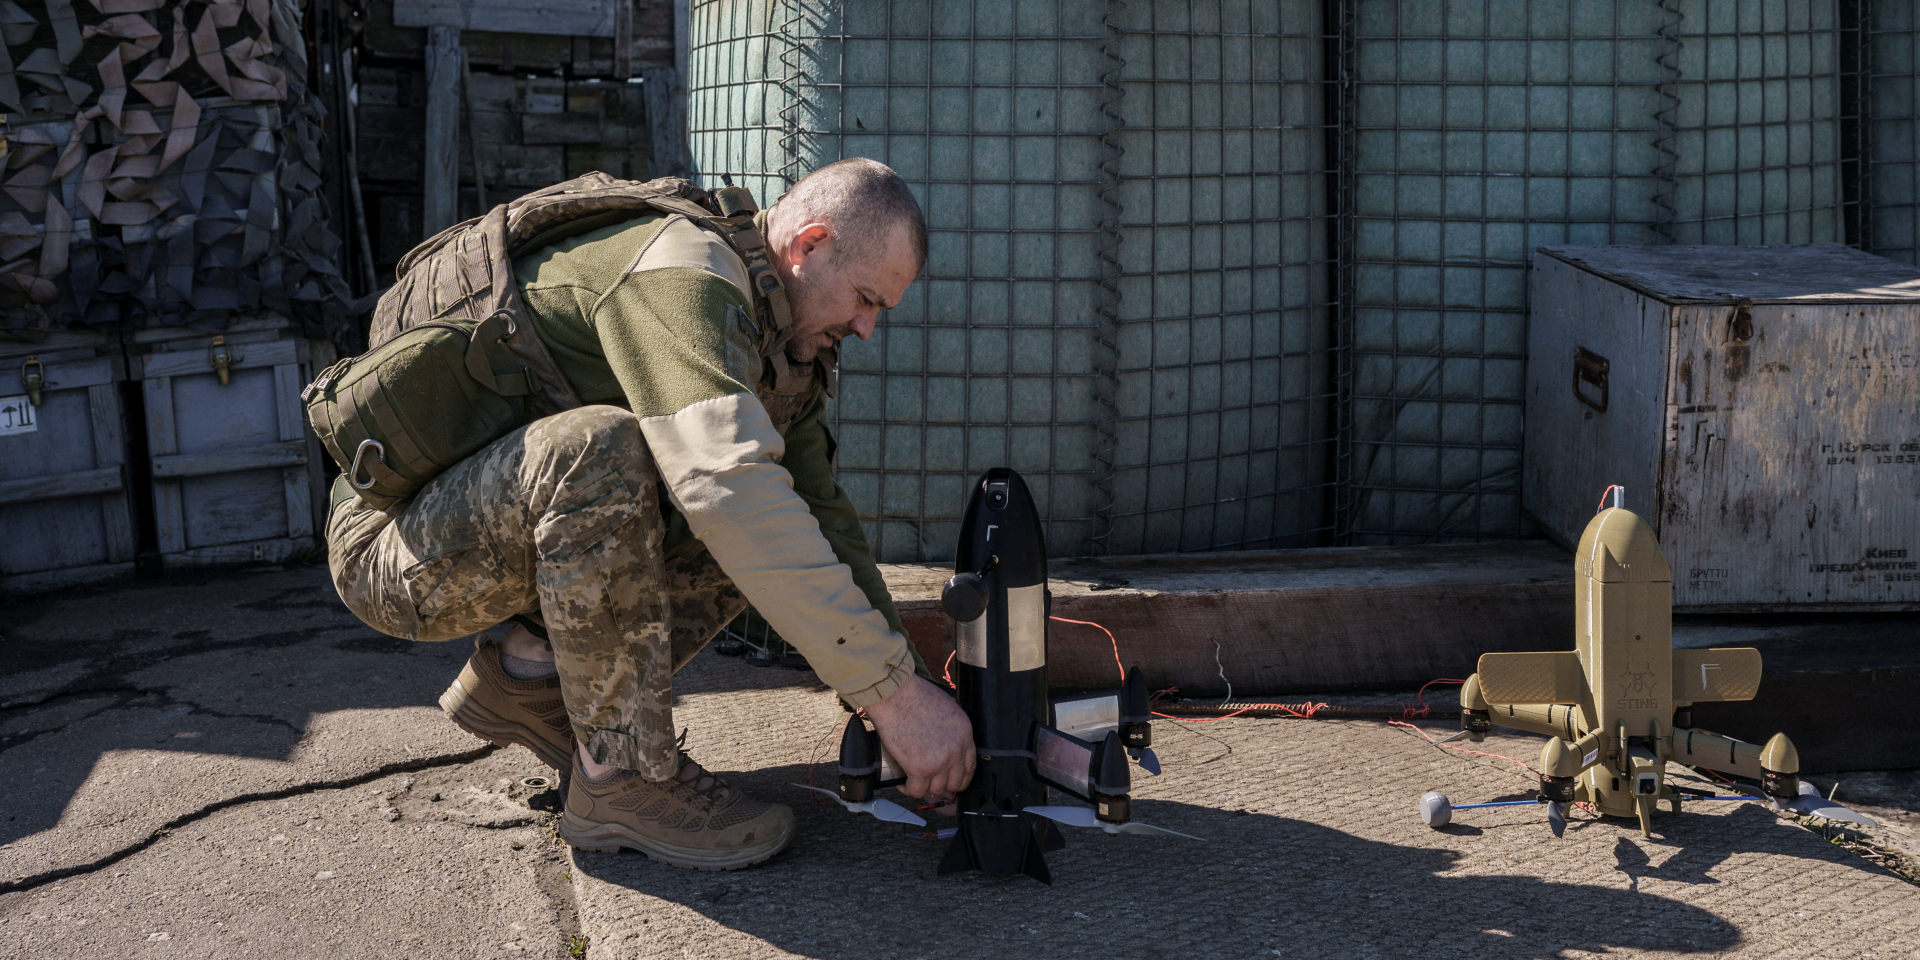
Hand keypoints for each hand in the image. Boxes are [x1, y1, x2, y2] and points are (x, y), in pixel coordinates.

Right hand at [862, 675, 975, 798]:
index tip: (950, 780)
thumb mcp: (946, 710)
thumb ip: (950, 732)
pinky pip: (917, 791)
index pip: (970, 767)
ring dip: (923, 786)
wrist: (896, 695)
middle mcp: (956, 750)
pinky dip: (908, 788)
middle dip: (940, 784)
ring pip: (936, 789)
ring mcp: (940, 761)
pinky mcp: (921, 769)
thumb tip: (942, 749)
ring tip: (912, 779)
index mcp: (965, 734)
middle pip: (954, 782)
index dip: (959, 778)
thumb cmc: (914, 696)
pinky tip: (902, 782)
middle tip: (928, 781)